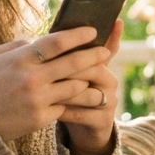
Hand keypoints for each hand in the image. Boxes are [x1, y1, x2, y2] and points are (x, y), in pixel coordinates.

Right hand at [0, 26, 111, 144]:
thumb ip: (17, 46)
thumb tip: (37, 41)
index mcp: (20, 59)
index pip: (56, 42)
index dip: (77, 35)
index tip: (92, 31)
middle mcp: (32, 78)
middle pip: (73, 63)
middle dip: (93, 56)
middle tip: (105, 52)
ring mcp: (38, 99)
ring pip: (75, 86)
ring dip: (89, 80)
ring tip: (99, 75)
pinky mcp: (41, 118)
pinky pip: (65, 106)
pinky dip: (74, 100)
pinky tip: (83, 96)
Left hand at [57, 19, 121, 154]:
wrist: (82, 127)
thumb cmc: (68, 93)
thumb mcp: (68, 72)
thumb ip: (63, 53)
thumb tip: (47, 31)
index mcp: (101, 64)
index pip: (102, 46)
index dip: (101, 37)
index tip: (98, 27)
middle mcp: (109, 80)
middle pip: (92, 68)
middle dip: (69, 67)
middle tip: (46, 66)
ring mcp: (108, 101)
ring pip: (86, 92)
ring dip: (65, 91)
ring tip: (45, 89)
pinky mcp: (103, 121)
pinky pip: (82, 114)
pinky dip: (64, 111)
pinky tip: (47, 109)